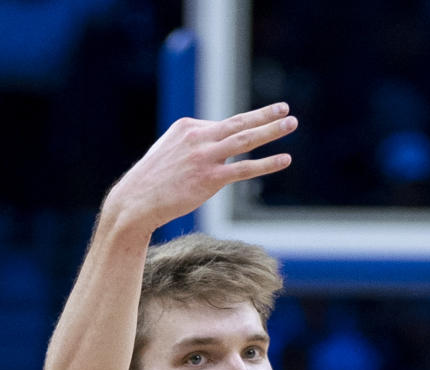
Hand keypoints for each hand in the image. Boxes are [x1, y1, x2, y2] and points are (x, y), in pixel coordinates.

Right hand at [107, 103, 296, 232]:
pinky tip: (285, 159)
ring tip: (292, 123)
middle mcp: (198, 136)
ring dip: (272, 131)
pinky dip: (267, 163)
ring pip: (246, 140)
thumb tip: (212, 152)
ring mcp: (205, 156)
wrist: (137, 200)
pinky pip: (245, 168)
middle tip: (286, 108)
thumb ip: (192, 148)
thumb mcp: (170, 153)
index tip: (254, 131)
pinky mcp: (210, 178)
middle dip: (265, 115)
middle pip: (239, 122)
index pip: (222, 125)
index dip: (239, 131)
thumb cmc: (153, 182)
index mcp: (188, 126)